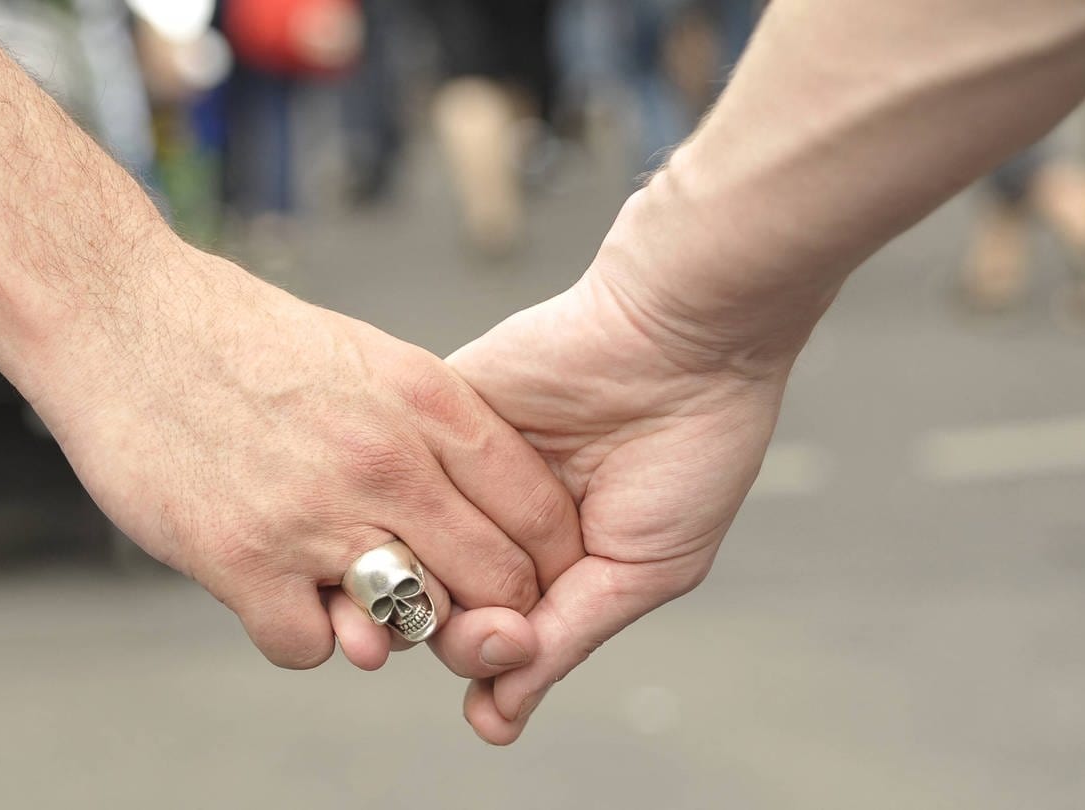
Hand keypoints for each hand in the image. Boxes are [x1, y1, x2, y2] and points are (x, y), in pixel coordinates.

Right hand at [21, 241, 582, 668]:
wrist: (122, 319)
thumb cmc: (243, 338)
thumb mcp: (367, 358)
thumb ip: (430, 431)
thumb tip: (481, 507)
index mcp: (427, 399)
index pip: (538, 507)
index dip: (546, 558)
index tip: (529, 576)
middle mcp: (385, 459)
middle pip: (495, 580)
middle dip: (488, 610)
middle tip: (451, 606)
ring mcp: (315, 514)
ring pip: (412, 624)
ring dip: (392, 625)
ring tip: (353, 590)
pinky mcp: (240, 560)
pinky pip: (312, 649)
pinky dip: (304, 635)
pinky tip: (281, 591)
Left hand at [438, 191, 800, 742]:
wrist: (682, 340)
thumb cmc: (685, 456)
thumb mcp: (641, 571)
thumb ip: (565, 640)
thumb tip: (494, 719)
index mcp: (549, 567)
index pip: (487, 634)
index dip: (485, 658)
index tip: (507, 657)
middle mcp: (496, 524)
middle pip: (436, 600)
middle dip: (453, 631)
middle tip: (488, 628)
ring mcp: (462, 472)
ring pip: (405, 542)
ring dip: (413, 579)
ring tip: (443, 592)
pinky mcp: (436, 414)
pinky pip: (399, 470)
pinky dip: (405, 504)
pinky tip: (416, 526)